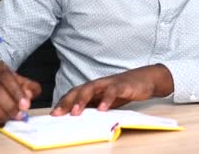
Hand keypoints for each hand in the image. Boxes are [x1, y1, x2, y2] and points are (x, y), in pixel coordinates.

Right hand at [0, 60, 41, 123]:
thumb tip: (30, 95)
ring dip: (0, 112)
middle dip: (8, 103)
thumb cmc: (6, 84)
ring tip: (12, 117)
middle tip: (20, 113)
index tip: (25, 103)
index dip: (16, 91)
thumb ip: (29, 87)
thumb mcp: (20, 81)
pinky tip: (4, 119)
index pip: (5, 76)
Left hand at [51, 64, 173, 115]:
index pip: (74, 93)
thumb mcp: (106, 99)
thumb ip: (94, 106)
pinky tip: (102, 109)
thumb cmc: (123, 90)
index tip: (53, 114)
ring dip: (82, 100)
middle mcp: (98, 84)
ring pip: (92, 88)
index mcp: (93, 88)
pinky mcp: (122, 85)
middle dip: (67, 102)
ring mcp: (109, 83)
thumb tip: (79, 118)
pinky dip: (106, 100)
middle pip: (79, 90)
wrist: (145, 79)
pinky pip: (112, 91)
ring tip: (76, 112)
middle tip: (58, 114)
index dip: (63, 102)